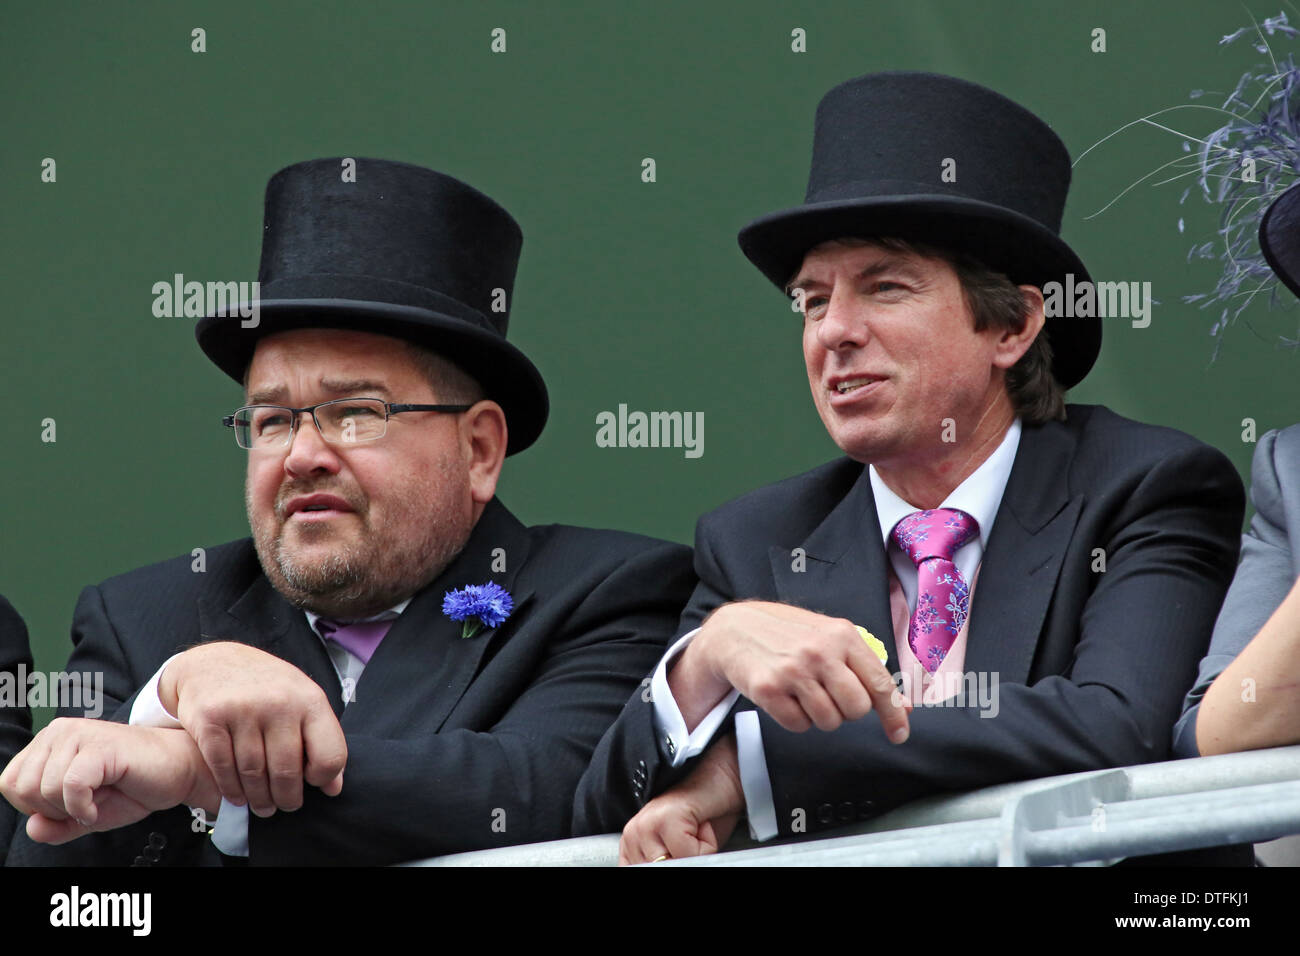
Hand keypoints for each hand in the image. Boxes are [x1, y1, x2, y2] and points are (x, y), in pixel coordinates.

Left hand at [0, 718, 217, 843]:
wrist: (179, 771)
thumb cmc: (135, 787)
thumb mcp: (85, 814)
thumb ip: (54, 825)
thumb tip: (33, 828)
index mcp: (51, 741)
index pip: (10, 782)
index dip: (35, 807)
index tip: (68, 807)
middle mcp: (60, 731)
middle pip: (22, 788)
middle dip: (52, 810)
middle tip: (85, 805)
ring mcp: (79, 734)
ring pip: (44, 789)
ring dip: (70, 810)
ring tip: (97, 802)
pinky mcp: (100, 746)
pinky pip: (71, 787)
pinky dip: (83, 808)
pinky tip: (100, 806)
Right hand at [159, 642, 346, 816]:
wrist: (211, 662)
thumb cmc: (265, 686)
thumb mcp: (301, 701)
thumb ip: (319, 739)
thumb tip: (334, 787)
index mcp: (309, 699)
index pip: (329, 754)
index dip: (323, 777)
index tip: (312, 783)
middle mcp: (279, 702)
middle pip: (287, 770)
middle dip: (287, 798)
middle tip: (284, 807)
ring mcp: (243, 708)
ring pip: (254, 773)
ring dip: (258, 798)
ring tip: (262, 806)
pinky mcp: (211, 717)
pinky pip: (223, 766)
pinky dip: (231, 788)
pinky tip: (237, 797)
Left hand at [619, 733, 743, 864]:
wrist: (723, 777)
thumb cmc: (706, 816)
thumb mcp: (678, 852)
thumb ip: (666, 863)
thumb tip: (666, 865)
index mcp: (630, 846)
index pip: (642, 870)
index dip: (668, 863)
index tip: (682, 850)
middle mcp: (632, 834)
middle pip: (660, 868)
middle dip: (684, 859)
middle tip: (692, 837)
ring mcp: (646, 825)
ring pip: (674, 864)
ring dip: (695, 853)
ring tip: (696, 829)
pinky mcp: (666, 818)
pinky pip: (688, 854)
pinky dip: (706, 845)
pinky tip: (702, 822)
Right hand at [671, 601, 910, 736]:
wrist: (735, 630)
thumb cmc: (788, 635)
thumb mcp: (830, 638)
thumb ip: (865, 668)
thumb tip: (903, 704)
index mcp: (842, 635)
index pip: (879, 682)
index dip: (893, 713)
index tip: (899, 734)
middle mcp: (819, 652)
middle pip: (856, 708)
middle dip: (847, 712)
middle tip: (831, 697)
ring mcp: (793, 671)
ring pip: (828, 721)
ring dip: (820, 716)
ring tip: (805, 694)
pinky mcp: (768, 689)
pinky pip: (799, 726)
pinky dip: (796, 719)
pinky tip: (786, 698)